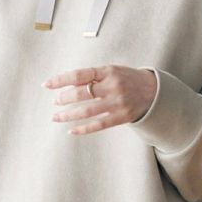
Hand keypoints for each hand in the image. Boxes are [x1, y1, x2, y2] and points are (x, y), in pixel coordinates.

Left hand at [42, 64, 156, 134]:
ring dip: (68, 115)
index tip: (47, 85)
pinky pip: (98, 125)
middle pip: (81, 94)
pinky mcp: (122, 117)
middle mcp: (112, 86)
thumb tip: (67, 85)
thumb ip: (93, 77)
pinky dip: (83, 129)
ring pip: (87, 111)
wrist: (154, 91)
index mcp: (108, 71)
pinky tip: (71, 131)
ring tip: (56, 117)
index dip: (61, 80)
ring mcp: (117, 103)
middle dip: (64, 99)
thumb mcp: (112, 71)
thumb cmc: (128, 79)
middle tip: (55, 102)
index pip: (79, 75)